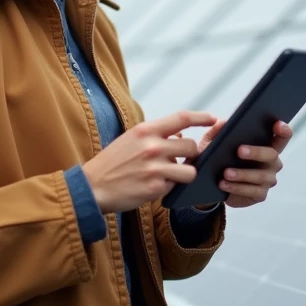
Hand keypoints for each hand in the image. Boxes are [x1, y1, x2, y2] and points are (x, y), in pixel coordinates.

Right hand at [83, 110, 215, 212]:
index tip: (213, 119)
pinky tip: (153, 186)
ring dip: (184, 174)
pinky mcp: (155, 188)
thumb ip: (156, 136)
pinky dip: (169, 187)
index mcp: (146, 130)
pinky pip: (176, 186)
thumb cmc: (112, 162)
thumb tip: (182, 135)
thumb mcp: (131, 140)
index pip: (182, 118)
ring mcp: (155, 168)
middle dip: (190, 155)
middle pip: (192, 146)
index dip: (201, 117)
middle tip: (179, 160)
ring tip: (169, 175)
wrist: (92, 187)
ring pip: (190, 170)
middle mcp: (152, 146)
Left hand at [207, 120, 293, 208]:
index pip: (282, 136)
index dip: (283, 130)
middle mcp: (272, 162)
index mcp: (267, 145)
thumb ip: (218, 131)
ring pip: (261, 175)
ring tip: (226, 172)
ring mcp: (268, 179)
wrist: (211, 184)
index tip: (277, 124)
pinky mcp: (260, 194)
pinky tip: (224, 184)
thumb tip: (223, 122)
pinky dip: (237, 187)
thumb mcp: (214, 143)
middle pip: (272, 154)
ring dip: (242, 173)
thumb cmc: (218, 158)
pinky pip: (251, 191)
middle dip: (256, 152)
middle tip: (239, 151)